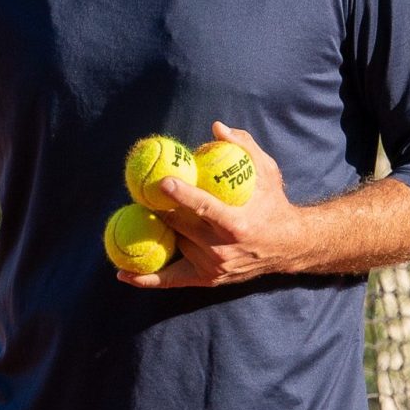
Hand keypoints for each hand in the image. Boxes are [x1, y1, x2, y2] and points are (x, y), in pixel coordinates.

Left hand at [117, 121, 309, 288]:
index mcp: (236, 223)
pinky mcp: (206, 279)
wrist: (288, 247)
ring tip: (132, 211)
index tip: (162, 182)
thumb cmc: (274, 204)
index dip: (182, 195)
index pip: (204, 208)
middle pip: (180, 225)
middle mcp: (222, 249)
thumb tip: (216, 128)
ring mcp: (212, 267)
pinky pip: (170, 281)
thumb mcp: (268, 172)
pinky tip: (121, 273)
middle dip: (158, 207)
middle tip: (140, 188)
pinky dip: (145, 279)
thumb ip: (244, 147)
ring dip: (154, 228)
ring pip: (173, 243)